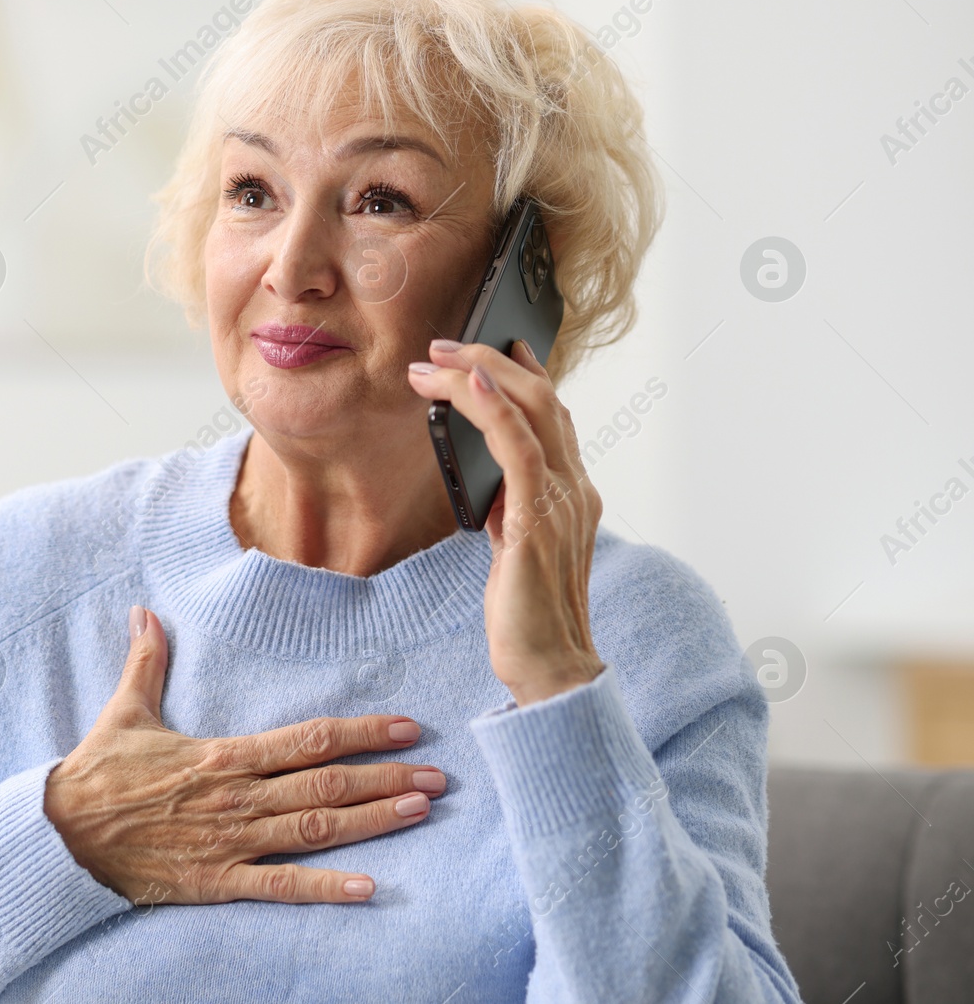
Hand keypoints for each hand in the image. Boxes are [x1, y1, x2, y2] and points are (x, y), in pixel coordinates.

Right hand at [43, 605, 445, 904]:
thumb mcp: (124, 711)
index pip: (307, 738)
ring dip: (371, 821)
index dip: (362, 732)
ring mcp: (230, 840)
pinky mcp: (214, 880)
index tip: (408, 727)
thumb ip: (146, 661)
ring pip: (314, 828)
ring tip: (419, 812)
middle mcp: (237, 795)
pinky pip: (277, 887)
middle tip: (439, 779)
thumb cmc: (96, 773)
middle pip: (325, 783)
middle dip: (386, 779)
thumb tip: (145, 612)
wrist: (59, 834)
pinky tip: (366, 887)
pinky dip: (323, 888)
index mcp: (223, 754)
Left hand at [408, 339, 605, 705]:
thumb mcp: (516, 548)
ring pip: (531, 410)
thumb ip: (512, 510)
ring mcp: (562, 500)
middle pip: (542, 399)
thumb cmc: (528, 615)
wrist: (550, 667)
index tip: (493, 347)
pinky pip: (519, 447)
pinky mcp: (538, 518)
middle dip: (491, 362)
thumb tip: (489, 482)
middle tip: (446, 345)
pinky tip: (469, 386)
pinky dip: (494, 409)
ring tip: (436, 360)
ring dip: (480, 374)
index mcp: (571, 493)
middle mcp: (574, 488)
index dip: (523, 375)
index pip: (552, 416)